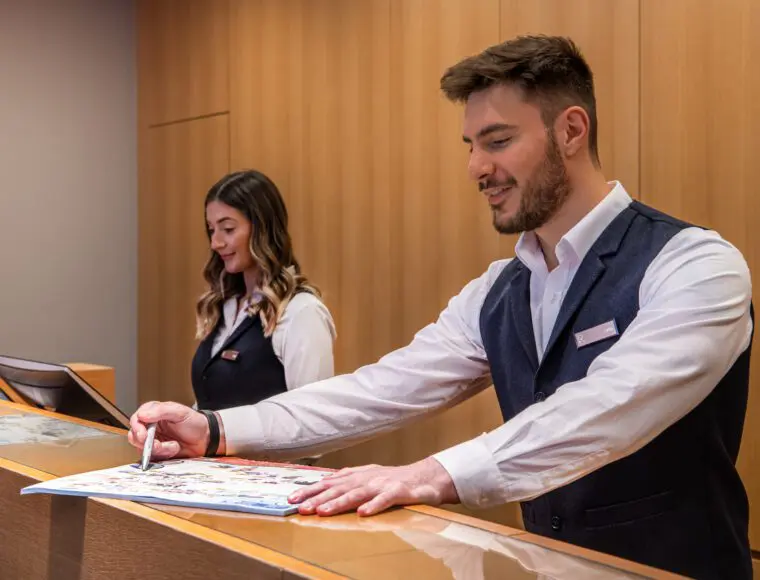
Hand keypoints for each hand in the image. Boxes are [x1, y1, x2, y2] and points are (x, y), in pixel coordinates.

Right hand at [127, 401, 209, 459]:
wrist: (205, 438)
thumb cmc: (194, 422)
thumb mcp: (179, 412)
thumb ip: (161, 411)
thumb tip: (142, 415)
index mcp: (153, 413)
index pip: (136, 419)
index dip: (137, 428)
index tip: (143, 435)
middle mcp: (150, 427)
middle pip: (134, 436)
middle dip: (146, 443)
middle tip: (158, 445)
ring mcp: (153, 440)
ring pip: (142, 449)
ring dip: (158, 449)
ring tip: (173, 446)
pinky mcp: (158, 452)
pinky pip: (153, 457)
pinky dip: (164, 455)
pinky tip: (175, 449)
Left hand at [288, 457, 458, 516]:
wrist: (427, 477)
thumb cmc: (395, 480)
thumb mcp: (369, 476)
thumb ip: (348, 479)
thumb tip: (324, 483)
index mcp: (359, 475)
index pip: (330, 482)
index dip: (311, 490)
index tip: (292, 499)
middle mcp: (368, 477)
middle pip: (339, 488)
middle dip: (318, 498)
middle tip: (300, 508)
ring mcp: (383, 484)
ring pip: (358, 493)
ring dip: (339, 502)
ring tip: (323, 511)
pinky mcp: (399, 492)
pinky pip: (385, 499)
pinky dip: (374, 505)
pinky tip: (363, 513)